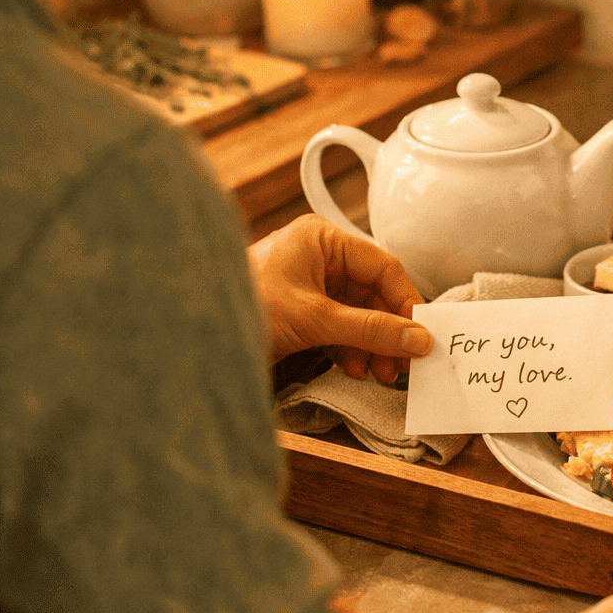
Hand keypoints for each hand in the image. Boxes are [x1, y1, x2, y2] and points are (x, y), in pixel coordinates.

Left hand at [248, 214, 430, 380]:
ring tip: (379, 373)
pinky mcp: (302, 309)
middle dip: (388, 330)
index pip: (383, 266)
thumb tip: (419, 340)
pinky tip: (356, 368)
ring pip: (360, 312)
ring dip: (373, 344)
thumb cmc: (246, 308)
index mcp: (323, 239)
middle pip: (374, 292)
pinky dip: (352, 347)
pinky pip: (341, 325)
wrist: (192, 336)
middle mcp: (320, 256)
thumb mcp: (317, 320)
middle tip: (402, 362)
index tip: (421, 333)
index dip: (406, 301)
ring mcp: (310, 283)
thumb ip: (372, 329)